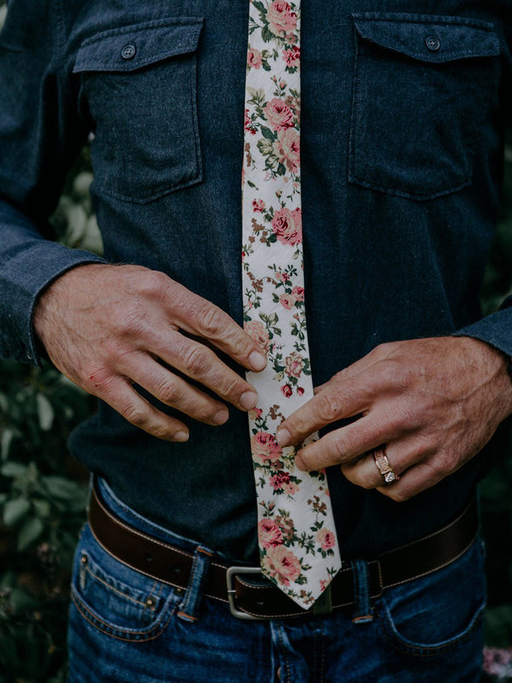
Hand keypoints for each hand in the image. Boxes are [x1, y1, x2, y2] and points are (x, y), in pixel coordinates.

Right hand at [33, 263, 265, 441]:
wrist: (53, 298)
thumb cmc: (113, 290)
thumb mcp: (150, 281)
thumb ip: (185, 306)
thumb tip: (232, 338)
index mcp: (158, 293)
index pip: (209, 322)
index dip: (239, 344)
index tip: (259, 361)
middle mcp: (139, 323)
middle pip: (196, 361)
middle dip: (229, 384)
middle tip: (249, 399)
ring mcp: (117, 354)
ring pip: (172, 390)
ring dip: (203, 407)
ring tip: (222, 415)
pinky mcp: (99, 380)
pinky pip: (139, 411)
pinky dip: (165, 426)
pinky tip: (184, 431)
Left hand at [276, 337, 511, 501]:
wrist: (489, 376)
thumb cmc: (432, 361)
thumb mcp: (388, 353)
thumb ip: (349, 377)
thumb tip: (315, 399)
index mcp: (384, 381)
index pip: (329, 407)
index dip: (299, 425)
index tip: (283, 435)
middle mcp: (401, 414)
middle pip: (340, 448)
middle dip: (312, 457)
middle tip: (302, 458)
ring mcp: (423, 443)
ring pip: (366, 476)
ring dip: (347, 472)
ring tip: (347, 460)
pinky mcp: (441, 465)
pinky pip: (397, 490)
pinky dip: (380, 485)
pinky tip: (378, 469)